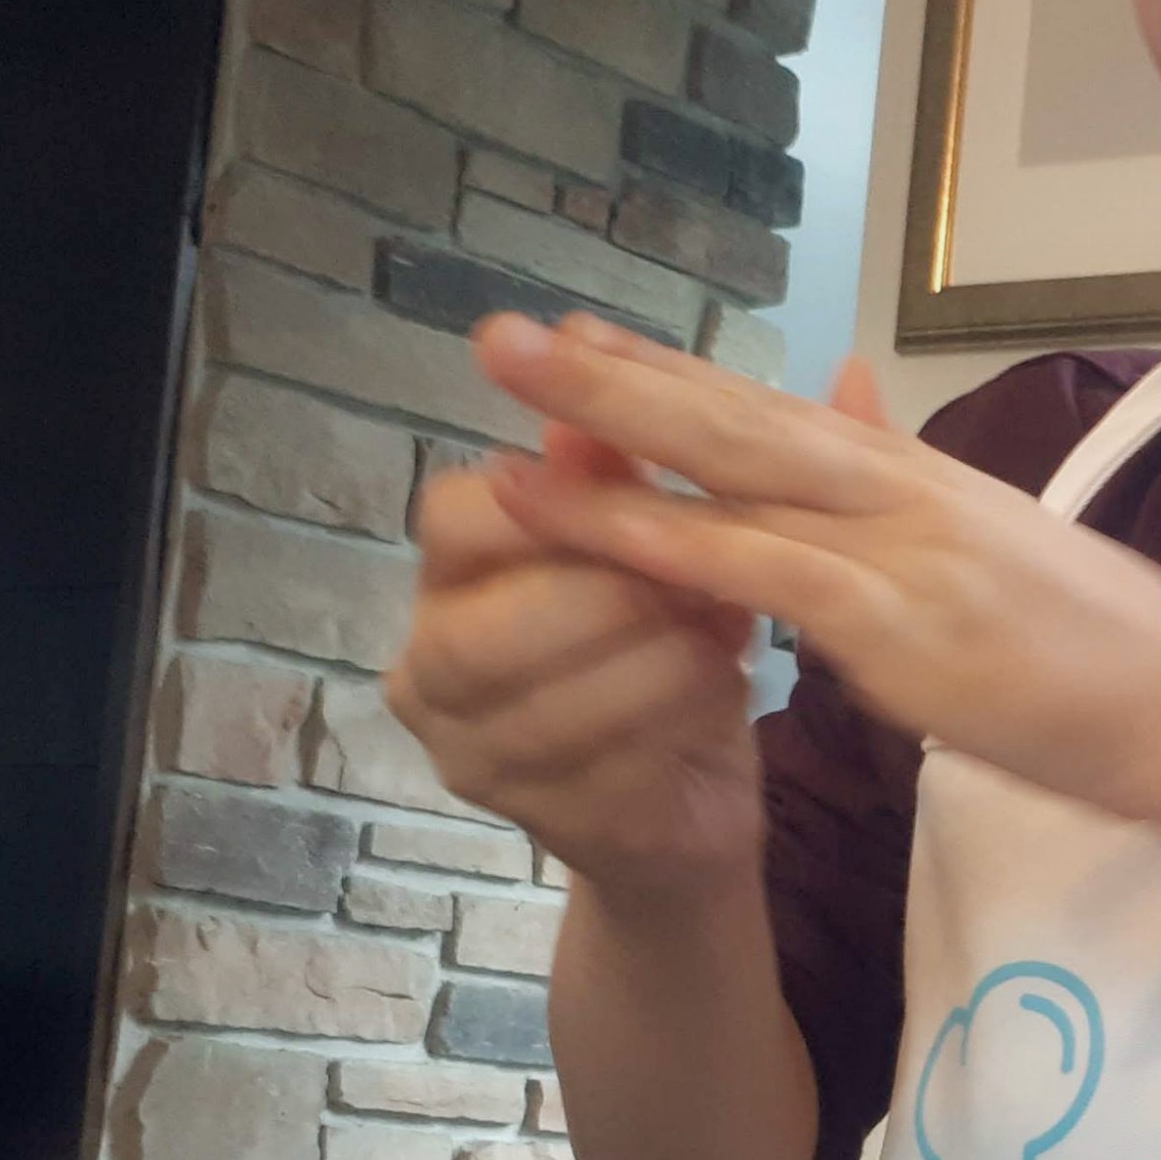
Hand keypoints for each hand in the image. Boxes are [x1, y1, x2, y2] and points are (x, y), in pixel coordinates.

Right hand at [385, 422, 765, 902]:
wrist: (693, 797)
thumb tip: (585, 336)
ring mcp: (471, 753)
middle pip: (479, 629)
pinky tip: (721, 694)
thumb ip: (621, 461)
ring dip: (647, 664)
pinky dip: (667, 724)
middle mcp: (433, 664)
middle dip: (602, 597)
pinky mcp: (534, 823)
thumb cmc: (666, 651)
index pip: (454, 517)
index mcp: (454, 574)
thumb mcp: (657, 545)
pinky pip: (595, 772)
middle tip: (701, 577)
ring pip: (541, 706)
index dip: (548, 499)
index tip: (641, 483)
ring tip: (727, 632)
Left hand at [467, 318, 1160, 830]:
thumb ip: (908, 471)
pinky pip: (765, 575)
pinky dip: (674, 546)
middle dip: (615, 378)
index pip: (775, 411)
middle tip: (505, 335)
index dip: (672, 374)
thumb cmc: (1108, 652)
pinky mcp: (904, 625)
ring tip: (512, 403)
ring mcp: (903, 552)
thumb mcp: (1001, 548)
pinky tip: (596, 526)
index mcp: (923, 483)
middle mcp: (903, 494)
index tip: (579, 341)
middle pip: (737, 417)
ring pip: (736, 476)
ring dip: (616, 438)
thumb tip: (843, 385)